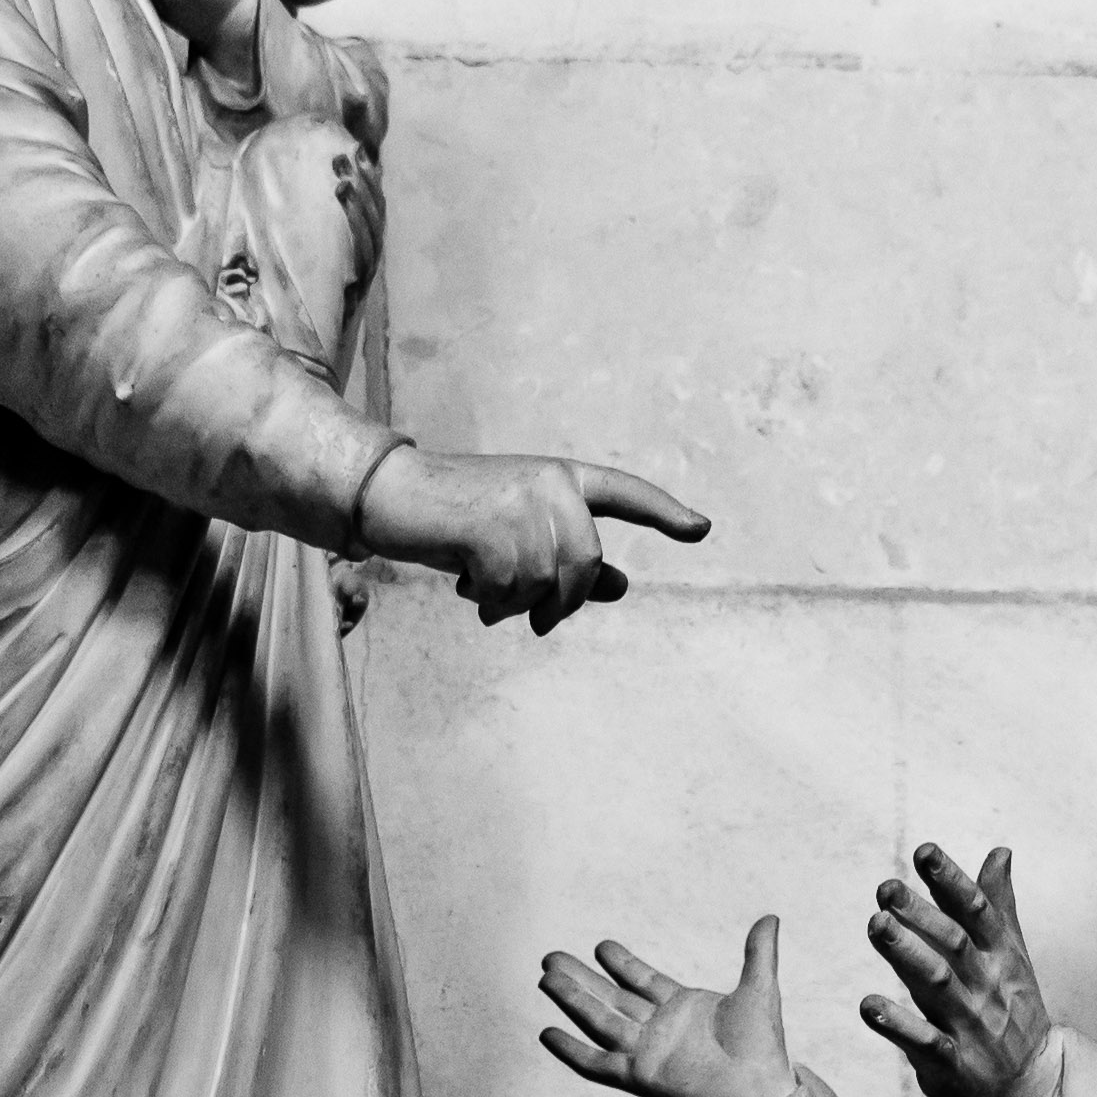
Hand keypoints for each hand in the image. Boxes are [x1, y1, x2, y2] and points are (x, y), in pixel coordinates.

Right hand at [353, 447, 710, 632]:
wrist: (395, 496)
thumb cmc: (459, 519)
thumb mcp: (522, 538)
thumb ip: (571, 559)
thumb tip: (621, 586)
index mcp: (563, 477)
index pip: (625, 493)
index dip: (665, 513)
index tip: (701, 531)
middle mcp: (551, 482)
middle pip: (586, 566)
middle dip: (562, 602)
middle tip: (534, 618)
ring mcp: (522, 501)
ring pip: (545, 584)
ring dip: (514, 603)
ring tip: (484, 587)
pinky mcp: (492, 526)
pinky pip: (511, 591)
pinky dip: (490, 601)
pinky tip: (468, 584)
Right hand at [538, 919, 794, 1096]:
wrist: (761, 1094)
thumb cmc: (764, 1050)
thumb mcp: (760, 991)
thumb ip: (759, 954)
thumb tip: (771, 917)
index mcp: (683, 1008)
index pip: (643, 981)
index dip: (621, 964)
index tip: (600, 946)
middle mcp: (660, 1029)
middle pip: (610, 998)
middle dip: (581, 978)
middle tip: (551, 958)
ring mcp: (647, 1052)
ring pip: (599, 1021)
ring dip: (572, 1001)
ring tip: (545, 978)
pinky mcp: (640, 1076)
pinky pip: (597, 1063)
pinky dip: (572, 1050)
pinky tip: (548, 1034)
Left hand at [860, 843, 1059, 1096]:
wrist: (1033, 1088)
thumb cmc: (1015, 1014)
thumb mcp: (1013, 956)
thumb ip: (999, 905)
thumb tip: (1000, 852)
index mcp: (1000, 958)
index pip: (978, 913)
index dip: (951, 881)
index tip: (925, 851)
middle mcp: (987, 988)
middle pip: (953, 945)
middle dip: (920, 915)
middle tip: (886, 888)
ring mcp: (971, 1026)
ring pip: (937, 986)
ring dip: (906, 955)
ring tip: (875, 925)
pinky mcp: (953, 1066)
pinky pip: (925, 1044)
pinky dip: (898, 1026)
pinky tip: (868, 1006)